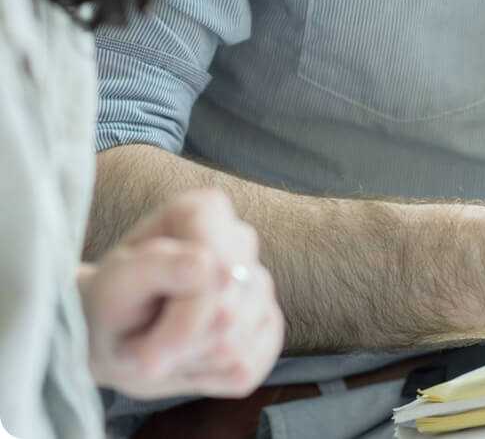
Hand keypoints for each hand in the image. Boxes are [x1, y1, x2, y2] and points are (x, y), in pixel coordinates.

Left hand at [80, 188, 283, 398]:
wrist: (115, 334)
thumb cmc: (111, 302)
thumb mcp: (111, 286)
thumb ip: (152, 268)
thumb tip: (207, 265)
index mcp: (204, 211)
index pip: (217, 270)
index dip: (182, 322)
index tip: (145, 352)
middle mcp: (240, 239)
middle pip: (228, 313)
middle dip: (179, 347)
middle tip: (143, 352)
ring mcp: (260, 282)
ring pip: (236, 345)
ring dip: (187, 364)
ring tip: (163, 350)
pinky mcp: (268, 325)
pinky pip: (247, 367)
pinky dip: (207, 379)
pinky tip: (186, 360)